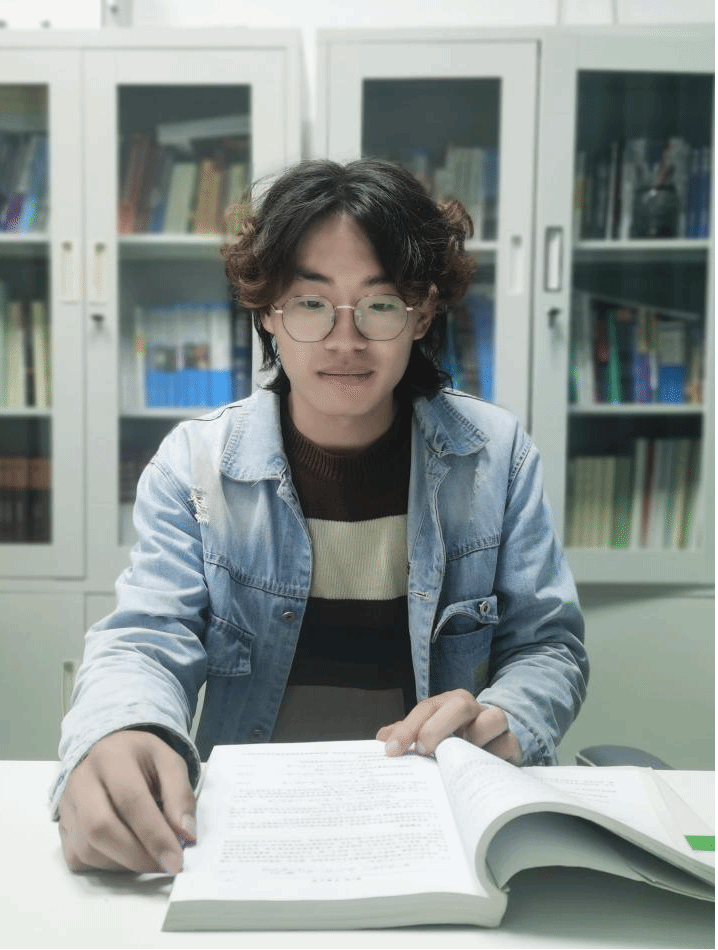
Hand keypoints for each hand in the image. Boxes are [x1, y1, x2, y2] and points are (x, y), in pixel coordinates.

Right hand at [58, 729, 196, 873]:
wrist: (109, 752)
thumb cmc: (143, 760)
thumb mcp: (169, 762)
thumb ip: (181, 795)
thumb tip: (186, 835)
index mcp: (112, 757)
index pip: (130, 800)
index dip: (154, 835)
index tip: (176, 860)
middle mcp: (81, 779)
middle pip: (100, 828)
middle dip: (137, 855)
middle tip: (164, 866)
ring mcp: (66, 805)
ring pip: (88, 849)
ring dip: (124, 863)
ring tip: (150, 858)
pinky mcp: (61, 827)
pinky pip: (79, 858)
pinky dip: (107, 865)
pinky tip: (128, 855)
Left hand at [376, 689, 521, 763]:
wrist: (492, 744)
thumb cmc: (453, 739)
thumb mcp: (427, 733)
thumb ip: (407, 733)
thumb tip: (381, 738)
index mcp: (449, 702)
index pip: (427, 708)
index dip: (408, 728)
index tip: (392, 750)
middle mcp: (474, 708)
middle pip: (460, 705)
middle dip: (438, 727)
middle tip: (423, 750)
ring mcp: (496, 724)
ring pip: (493, 718)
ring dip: (474, 739)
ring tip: (454, 761)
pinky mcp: (512, 744)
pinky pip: (509, 745)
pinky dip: (493, 757)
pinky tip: (476, 773)